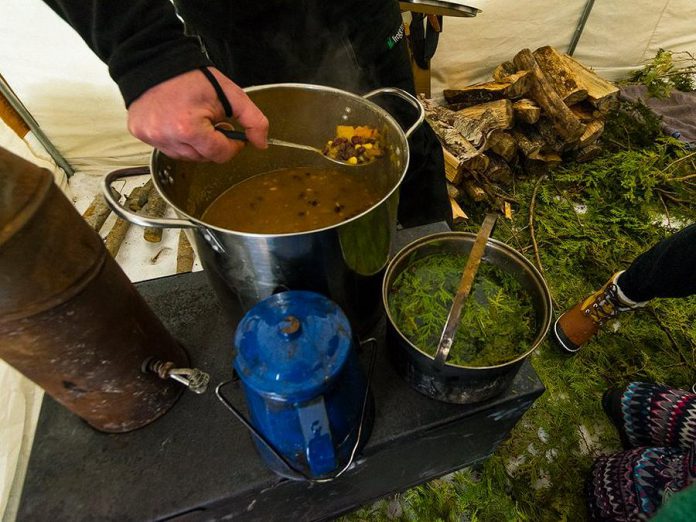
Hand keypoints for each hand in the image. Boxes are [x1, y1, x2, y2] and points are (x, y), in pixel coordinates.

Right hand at [127, 68, 268, 162]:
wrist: (156, 60)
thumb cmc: (192, 77)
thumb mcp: (231, 95)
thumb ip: (253, 120)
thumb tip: (262, 143)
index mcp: (189, 129)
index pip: (220, 154)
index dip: (232, 145)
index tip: (231, 132)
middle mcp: (167, 137)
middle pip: (203, 158)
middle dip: (213, 143)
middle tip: (211, 122)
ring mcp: (151, 137)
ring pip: (185, 156)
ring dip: (195, 144)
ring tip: (193, 120)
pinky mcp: (140, 134)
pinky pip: (167, 147)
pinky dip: (176, 139)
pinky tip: (176, 121)